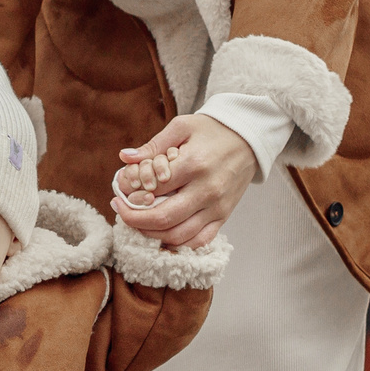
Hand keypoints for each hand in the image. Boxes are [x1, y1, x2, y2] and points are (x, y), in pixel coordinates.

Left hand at [113, 114, 254, 250]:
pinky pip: (198, 241)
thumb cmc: (213, 131)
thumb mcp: (182, 126)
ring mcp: (217, 207)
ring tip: (137, 222)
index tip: (120, 193)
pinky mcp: (224, 216)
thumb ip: (153, 145)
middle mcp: (207, 190)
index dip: (131, 194)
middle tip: (120, 211)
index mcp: (194, 165)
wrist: (249, 137)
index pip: (154, 189)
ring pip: (178, 235)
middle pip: (163, 218)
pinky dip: (176, 243)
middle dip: (134, 219)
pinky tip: (161, 234)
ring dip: (151, 234)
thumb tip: (125, 157)